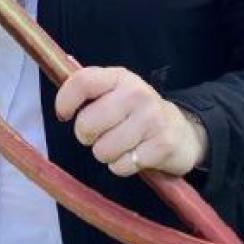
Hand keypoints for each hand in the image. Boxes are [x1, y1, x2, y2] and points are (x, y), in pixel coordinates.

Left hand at [54, 66, 208, 177]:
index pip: (83, 82)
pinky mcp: (162, 145)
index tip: (63, 116)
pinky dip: (123, 166)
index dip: (65, 101)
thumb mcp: (116, 92)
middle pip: (87, 124)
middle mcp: (137, 94)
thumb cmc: (137, 113)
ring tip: (121, 146)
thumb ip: (90, 88)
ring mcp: (152, 119)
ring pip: (103, 150)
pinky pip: (122, 166)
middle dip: (87, 137)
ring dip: (107, 154)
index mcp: (120, 77)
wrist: (183, 132)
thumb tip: (60, 77)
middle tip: (100, 135)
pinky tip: (135, 155)